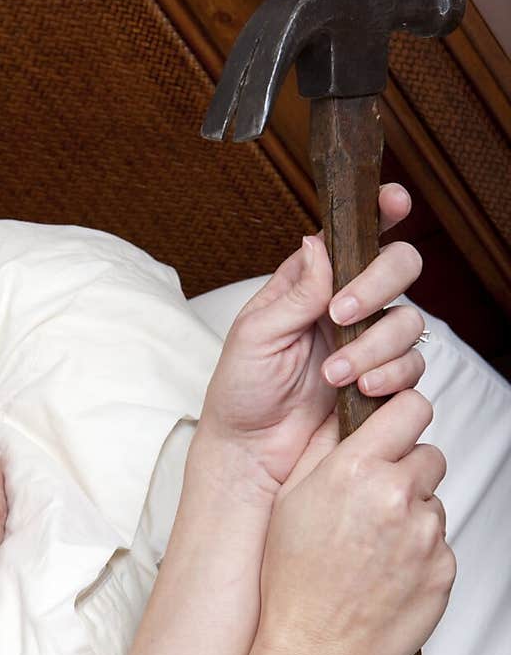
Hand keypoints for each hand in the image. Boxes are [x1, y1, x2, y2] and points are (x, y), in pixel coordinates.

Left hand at [198, 185, 427, 492]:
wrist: (250, 451)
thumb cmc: (242, 391)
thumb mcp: (256, 335)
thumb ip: (296, 292)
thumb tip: (320, 244)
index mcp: (311, 283)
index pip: (353, 236)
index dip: (379, 212)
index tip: (394, 202)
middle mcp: (347, 306)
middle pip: (398, 268)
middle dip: (379, 283)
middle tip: (342, 314)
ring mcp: (369, 343)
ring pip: (409, 320)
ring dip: (374, 345)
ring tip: (334, 374)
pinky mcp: (385, 381)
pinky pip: (412, 366)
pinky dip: (389, 374)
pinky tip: (359, 389)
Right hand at [257, 389, 455, 654]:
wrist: (315, 646)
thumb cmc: (294, 578)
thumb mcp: (291, 500)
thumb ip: (323, 450)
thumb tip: (345, 418)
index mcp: (356, 470)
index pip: (411, 407)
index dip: (403, 416)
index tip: (395, 429)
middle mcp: (397, 495)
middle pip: (429, 456)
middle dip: (406, 472)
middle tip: (374, 504)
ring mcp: (426, 533)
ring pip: (433, 503)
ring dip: (412, 516)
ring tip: (373, 548)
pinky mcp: (444, 567)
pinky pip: (439, 544)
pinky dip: (419, 554)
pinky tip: (386, 572)